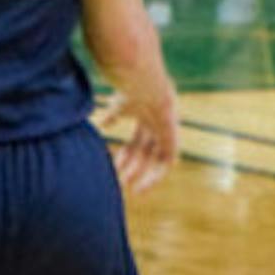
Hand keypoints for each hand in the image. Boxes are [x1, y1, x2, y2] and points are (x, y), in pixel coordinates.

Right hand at [99, 77, 180, 193]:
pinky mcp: (173, 138)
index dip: (125, 157)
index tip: (115, 169)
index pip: (135, 144)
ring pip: (156, 160)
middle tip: (121, 183)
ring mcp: (166, 132)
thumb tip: (101, 124)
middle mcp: (156, 126)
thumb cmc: (130, 92)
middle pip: (145, 154)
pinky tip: (144, 184)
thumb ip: (111, 116)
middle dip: (133, 168)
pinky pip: (168, 162)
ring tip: (133, 189)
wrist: (145, 85)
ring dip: (144, 174)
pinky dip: (157, 174)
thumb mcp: (118, 107)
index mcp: (144, 118)